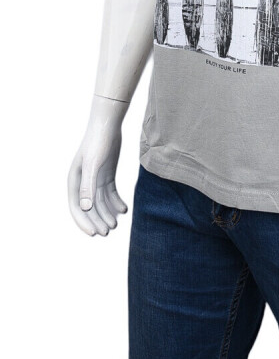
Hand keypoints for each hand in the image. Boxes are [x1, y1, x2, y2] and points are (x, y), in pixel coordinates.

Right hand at [68, 95, 128, 235]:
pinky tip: (124, 209)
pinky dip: (116, 202)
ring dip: (107, 213)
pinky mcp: (107, 174)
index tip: (94, 233)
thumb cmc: (97, 142)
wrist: (108, 124)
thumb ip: (88, 186)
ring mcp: (95, 178)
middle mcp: (83, 181)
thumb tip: (84, 208)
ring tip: (116, 224)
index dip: (84, 222)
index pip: (76, 208)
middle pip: (89, 207)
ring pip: (101, 201)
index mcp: (75, 181)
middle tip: (108, 232)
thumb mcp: (93, 164)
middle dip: (97, 220)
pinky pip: (110, 193)